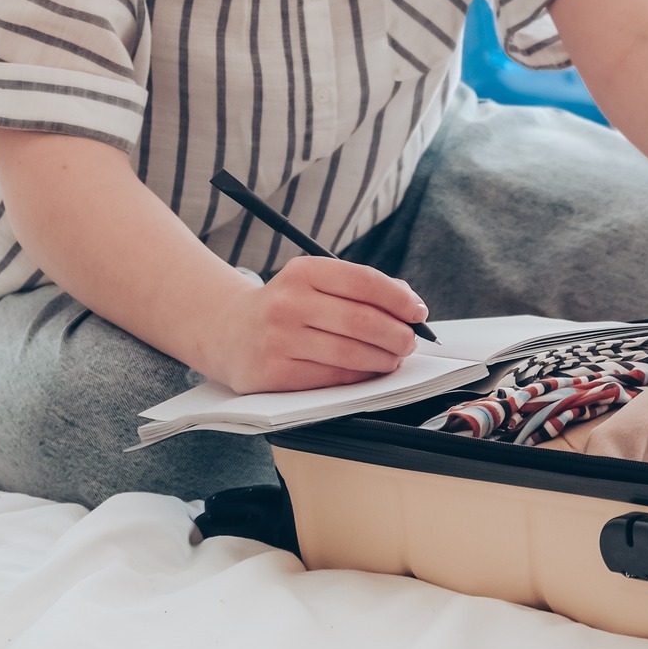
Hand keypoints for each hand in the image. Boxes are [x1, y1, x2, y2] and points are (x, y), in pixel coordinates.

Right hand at [207, 256, 429, 392]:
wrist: (229, 332)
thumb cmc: (288, 307)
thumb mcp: (314, 283)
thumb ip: (361, 288)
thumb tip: (410, 303)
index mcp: (303, 271)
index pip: (363, 282)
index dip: (398, 299)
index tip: (418, 312)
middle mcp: (288, 302)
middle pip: (362, 320)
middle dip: (398, 334)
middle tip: (410, 341)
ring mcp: (279, 339)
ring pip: (351, 352)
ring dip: (384, 359)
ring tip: (394, 358)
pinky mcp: (275, 373)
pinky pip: (333, 377)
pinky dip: (361, 376)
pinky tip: (369, 371)